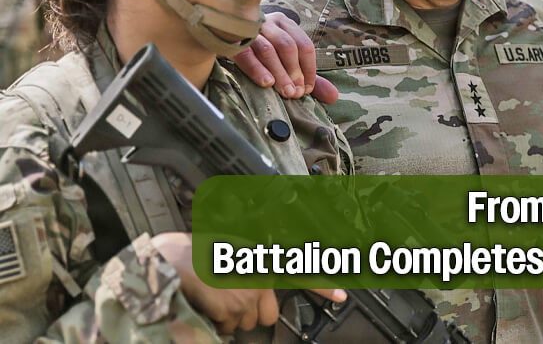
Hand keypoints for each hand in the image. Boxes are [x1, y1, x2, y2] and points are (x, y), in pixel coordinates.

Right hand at [151, 233, 345, 333]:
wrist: (168, 259)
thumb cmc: (194, 251)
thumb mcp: (231, 247)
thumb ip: (251, 263)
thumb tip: (261, 285)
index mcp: (261, 258)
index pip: (301, 271)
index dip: (323, 286)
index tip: (342, 296)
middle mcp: (259, 276)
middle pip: (267, 315)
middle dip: (252, 314)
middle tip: (232, 300)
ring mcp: (246, 293)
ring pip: (247, 324)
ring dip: (232, 318)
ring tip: (214, 297)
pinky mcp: (230, 307)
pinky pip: (228, 328)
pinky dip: (217, 323)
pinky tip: (207, 304)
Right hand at [232, 12, 338, 102]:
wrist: (218, 36)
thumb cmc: (259, 53)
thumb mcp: (285, 62)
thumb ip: (307, 78)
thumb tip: (334, 97)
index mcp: (285, 24)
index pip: (304, 45)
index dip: (309, 69)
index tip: (307, 89)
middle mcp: (268, 22)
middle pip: (287, 46)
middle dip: (295, 72)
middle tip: (296, 94)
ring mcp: (249, 29)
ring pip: (268, 50)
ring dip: (279, 73)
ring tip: (286, 93)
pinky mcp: (231, 39)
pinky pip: (245, 54)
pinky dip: (257, 69)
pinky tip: (266, 83)